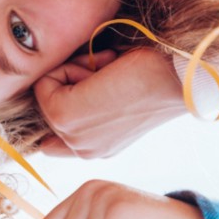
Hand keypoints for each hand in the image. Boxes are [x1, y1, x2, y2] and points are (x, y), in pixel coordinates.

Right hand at [34, 48, 186, 158]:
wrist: (174, 78)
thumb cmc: (152, 80)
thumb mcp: (111, 107)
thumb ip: (79, 121)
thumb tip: (45, 139)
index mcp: (95, 150)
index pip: (52, 140)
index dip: (66, 105)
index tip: (100, 91)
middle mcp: (82, 151)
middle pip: (48, 106)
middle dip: (72, 84)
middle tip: (108, 80)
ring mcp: (71, 136)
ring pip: (46, 92)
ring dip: (73, 75)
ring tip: (106, 76)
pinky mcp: (63, 115)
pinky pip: (45, 81)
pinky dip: (70, 68)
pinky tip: (101, 72)